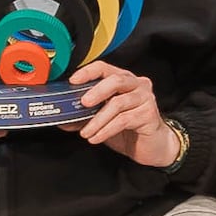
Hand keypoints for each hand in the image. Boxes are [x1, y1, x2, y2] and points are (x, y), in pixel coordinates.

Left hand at [64, 61, 183, 167]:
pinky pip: (124, 120)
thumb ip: (84, 116)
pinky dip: (106, 130)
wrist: (152, 147)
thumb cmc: (128, 129)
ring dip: (98, 119)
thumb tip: (62, 118)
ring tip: (86, 133)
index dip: (88, 72)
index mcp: (123, 79)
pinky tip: (96, 138)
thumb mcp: (102, 120)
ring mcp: (145, 98)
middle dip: (96, 91)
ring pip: (118, 103)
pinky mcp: (149, 114)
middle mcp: (137, 84)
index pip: (104, 67)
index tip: (73, 81)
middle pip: (115, 80)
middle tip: (83, 103)